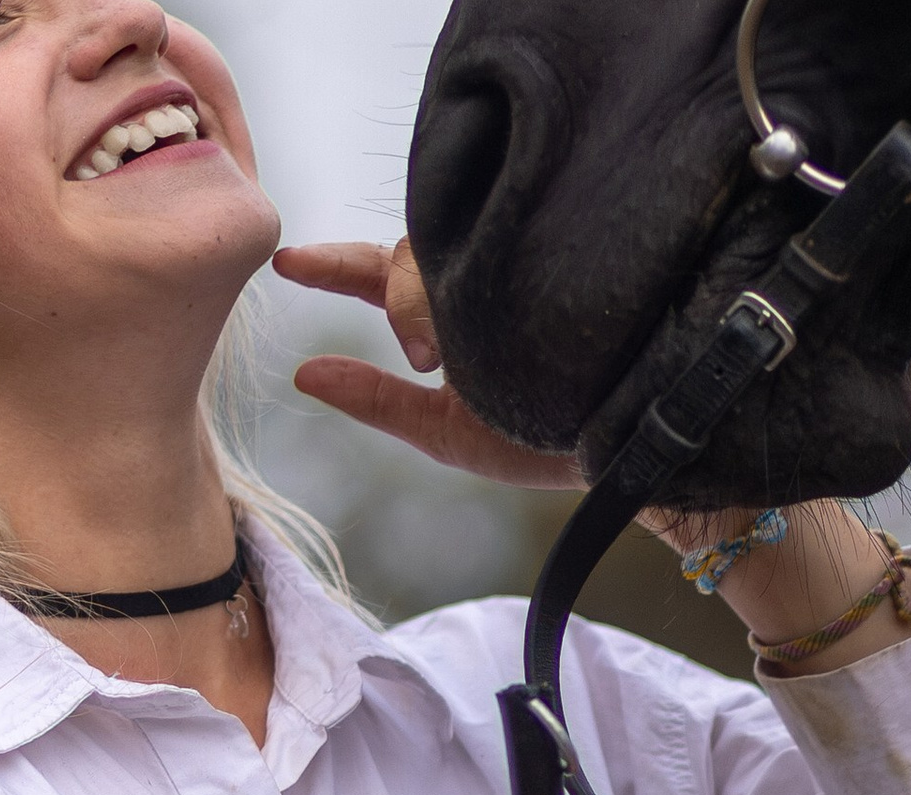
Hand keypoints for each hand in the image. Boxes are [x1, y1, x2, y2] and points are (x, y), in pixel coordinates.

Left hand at [275, 240, 583, 490]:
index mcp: (450, 311)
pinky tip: (492, 293)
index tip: (286, 264)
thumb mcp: (446, 431)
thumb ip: (376, 401)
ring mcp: (517, 258)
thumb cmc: (540, 444)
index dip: (333, 264)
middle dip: (402, 301)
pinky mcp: (556, 249)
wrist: (625, 446)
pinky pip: (500, 233)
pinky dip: (484, 263)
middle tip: (427, 357)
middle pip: (410, 255)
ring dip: (439, 297)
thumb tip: (300, 375)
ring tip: (463, 351)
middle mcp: (479, 277)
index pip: (380, 270)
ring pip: (446, 243)